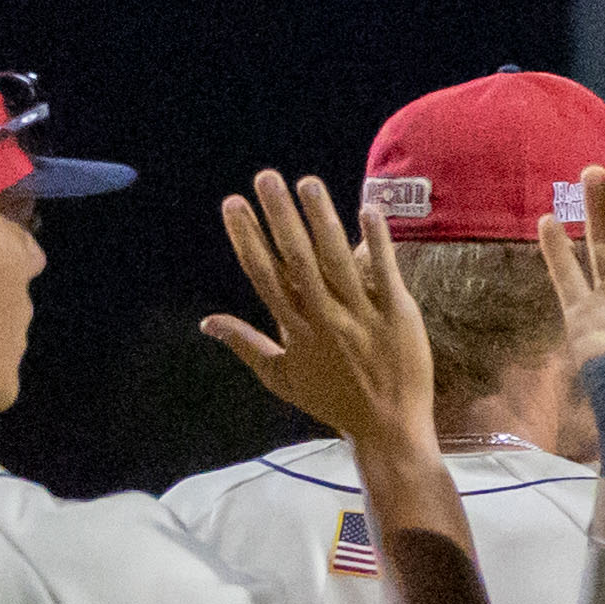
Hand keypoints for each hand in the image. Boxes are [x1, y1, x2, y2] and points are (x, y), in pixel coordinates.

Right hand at [210, 172, 441, 461]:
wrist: (388, 427)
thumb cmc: (332, 400)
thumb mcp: (281, 377)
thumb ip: (244, 344)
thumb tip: (206, 322)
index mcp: (295, 329)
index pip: (264, 275)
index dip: (247, 238)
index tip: (233, 204)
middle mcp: (324, 318)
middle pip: (296, 259)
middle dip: (279, 216)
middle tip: (265, 177)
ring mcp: (362, 315)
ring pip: (337, 260)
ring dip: (321, 219)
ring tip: (307, 183)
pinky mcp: (398, 315)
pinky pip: (385, 273)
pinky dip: (376, 242)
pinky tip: (368, 209)